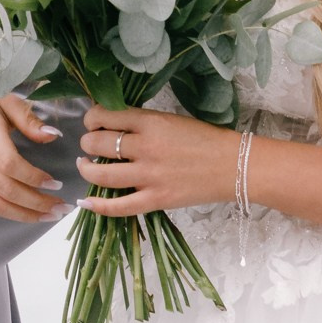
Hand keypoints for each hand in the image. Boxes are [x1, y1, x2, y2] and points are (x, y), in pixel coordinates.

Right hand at [0, 81, 62, 224]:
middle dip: (36, 204)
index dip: (35, 178)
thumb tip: (53, 135)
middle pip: (6, 190)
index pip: (11, 166)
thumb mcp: (4, 95)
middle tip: (60, 208)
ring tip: (47, 217)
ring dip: (23, 214)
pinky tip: (25, 211)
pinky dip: (6, 210)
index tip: (56, 183)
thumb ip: (28, 119)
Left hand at [78, 104, 235, 217]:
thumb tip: (113, 125)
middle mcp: (146, 147)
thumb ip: (143, 122)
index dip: (91, 118)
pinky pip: (119, 207)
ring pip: (101, 174)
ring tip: (86, 166)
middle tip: (91, 145)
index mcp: (151, 122)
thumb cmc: (206, 139)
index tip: (93, 122)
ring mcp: (149, 176)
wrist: (235, 165)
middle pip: (97, 144)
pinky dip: (98, 206)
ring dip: (86, 169)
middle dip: (87, 143)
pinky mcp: (156, 199)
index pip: (105, 116)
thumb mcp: (172, 120)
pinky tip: (86, 202)